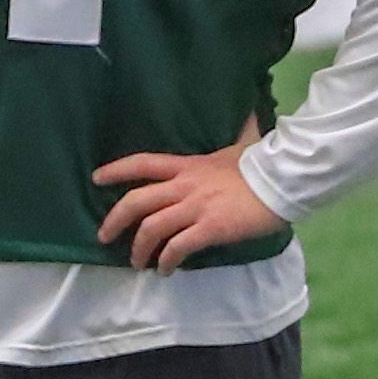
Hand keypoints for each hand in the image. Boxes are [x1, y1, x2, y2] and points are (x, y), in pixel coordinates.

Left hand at [93, 114, 286, 274]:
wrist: (281, 182)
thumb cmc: (261, 164)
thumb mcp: (242, 142)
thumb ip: (240, 129)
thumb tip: (251, 107)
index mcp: (187, 165)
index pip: (143, 163)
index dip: (116, 169)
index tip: (96, 178)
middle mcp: (184, 185)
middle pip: (137, 201)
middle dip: (115, 219)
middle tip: (103, 236)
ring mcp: (195, 207)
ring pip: (152, 227)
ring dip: (139, 248)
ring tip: (137, 262)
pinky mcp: (210, 228)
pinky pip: (179, 247)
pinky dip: (167, 260)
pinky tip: (166, 270)